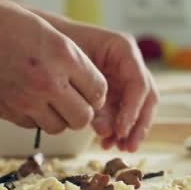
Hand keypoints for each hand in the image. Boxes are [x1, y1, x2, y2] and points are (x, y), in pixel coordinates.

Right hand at [0, 0, 107, 133]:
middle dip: (81, 110)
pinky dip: (35, 118)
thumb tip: (87, 87)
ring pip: (59, 127)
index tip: (88, 89)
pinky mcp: (6, 112)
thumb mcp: (44, 30)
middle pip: (83, 117)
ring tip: (49, 100)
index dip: (96, 92)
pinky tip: (27, 100)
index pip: (99, 90)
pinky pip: (32, 127)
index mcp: (63, 55)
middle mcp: (47, 81)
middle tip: (73, 99)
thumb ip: (69, 59)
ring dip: (58, 117)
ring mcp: (24, 100)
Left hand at [28, 13, 158, 151]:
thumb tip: (106, 130)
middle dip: (138, 125)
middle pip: (147, 98)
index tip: (122, 130)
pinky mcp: (114, 92)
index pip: (139, 83)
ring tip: (116, 147)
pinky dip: (117, 129)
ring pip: (138, 108)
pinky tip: (106, 142)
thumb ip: (91, 98)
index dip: (133, 110)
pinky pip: (122, 113)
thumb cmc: (57, 46)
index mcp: (123, 49)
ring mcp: (123, 79)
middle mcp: (129, 64)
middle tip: (128, 146)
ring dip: (130, 131)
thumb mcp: (73, 68)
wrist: (43, 42)